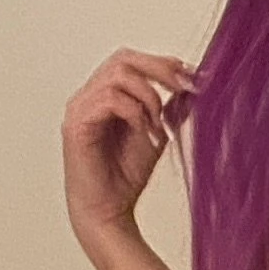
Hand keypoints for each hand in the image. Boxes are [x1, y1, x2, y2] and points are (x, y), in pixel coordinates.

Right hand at [62, 48, 195, 244]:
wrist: (109, 211)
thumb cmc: (125, 176)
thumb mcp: (158, 134)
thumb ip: (170, 110)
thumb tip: (192, 87)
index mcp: (106, 94)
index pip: (132, 61)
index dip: (163, 63)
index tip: (192, 77)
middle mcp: (89, 96)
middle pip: (123, 58)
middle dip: (159, 69)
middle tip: (183, 87)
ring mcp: (80, 108)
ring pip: (117, 75)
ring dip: (148, 96)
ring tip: (159, 125)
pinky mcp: (76, 124)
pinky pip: (108, 100)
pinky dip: (135, 112)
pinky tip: (146, 133)